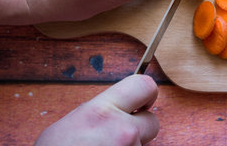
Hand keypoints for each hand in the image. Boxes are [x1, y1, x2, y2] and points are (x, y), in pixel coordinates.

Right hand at [34, 75, 158, 145]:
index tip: (142, 100)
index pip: (144, 86)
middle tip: (123, 132)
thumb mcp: (73, 121)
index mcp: (103, 110)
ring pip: (143, 144)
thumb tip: (116, 109)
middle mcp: (122, 130)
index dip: (147, 93)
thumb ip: (99, 110)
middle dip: (141, 127)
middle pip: (153, 121)